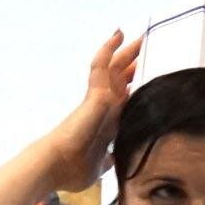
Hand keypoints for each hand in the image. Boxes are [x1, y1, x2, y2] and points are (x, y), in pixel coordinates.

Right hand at [46, 30, 141, 188]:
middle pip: (120, 78)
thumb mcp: (99, 166)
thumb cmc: (73, 169)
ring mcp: (98, 99)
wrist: (56, 165)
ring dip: (126, 52)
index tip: (144, 73)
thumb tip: (112, 160)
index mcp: (106, 122)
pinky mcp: (95, 95)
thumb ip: (107, 160)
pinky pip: (102, 66)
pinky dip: (108, 50)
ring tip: (140, 35)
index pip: (123, 97)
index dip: (132, 84)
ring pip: (114, 67)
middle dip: (133, 64)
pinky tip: (118, 35)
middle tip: (148, 46)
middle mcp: (103, 107)